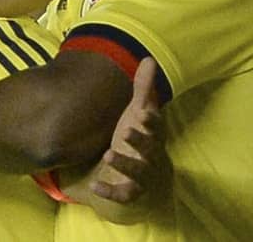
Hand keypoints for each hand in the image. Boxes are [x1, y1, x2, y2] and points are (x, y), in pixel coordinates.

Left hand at [89, 57, 166, 203]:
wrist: (138, 177)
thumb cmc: (138, 138)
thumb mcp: (138, 113)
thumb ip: (142, 88)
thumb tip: (148, 58)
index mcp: (153, 135)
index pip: (157, 127)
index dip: (151, 121)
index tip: (143, 112)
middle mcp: (152, 156)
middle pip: (150, 149)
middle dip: (140, 141)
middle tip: (125, 131)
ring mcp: (143, 176)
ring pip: (138, 172)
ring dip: (125, 164)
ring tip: (108, 154)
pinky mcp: (131, 193)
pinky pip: (124, 195)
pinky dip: (110, 192)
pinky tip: (95, 186)